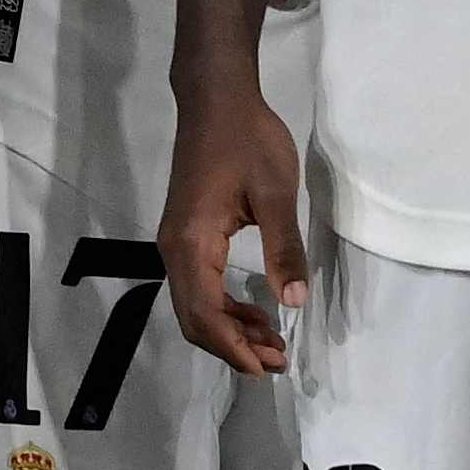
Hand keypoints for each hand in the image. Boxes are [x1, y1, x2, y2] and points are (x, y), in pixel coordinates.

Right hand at [159, 81, 309, 374]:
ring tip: (273, 342)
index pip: (203, 311)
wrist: (216, 101)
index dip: (233, 346)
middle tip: (278, 361)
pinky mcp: (187, 234)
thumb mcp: (276, 193)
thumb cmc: (247, 141)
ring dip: (230, 329)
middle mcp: (175, 248)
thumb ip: (284, 248)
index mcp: (193, 242)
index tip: (266, 368)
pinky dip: (225, 307)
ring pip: (194, 303)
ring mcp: (177, 241)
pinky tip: (255, 310)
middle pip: (193, 316)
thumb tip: (293, 301)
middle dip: (233, 346)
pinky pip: (198, 285)